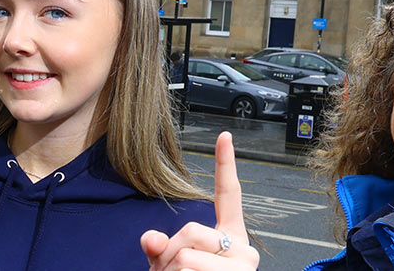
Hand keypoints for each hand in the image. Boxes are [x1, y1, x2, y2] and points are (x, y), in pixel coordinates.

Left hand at [142, 132, 259, 270]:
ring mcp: (241, 269)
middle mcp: (243, 251)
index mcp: (231, 239)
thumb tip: (151, 239)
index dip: (226, 165)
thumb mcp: (168, 267)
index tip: (224, 136)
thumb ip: (160, 248)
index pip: (229, 195)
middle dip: (171, 254)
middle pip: (191, 231)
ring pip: (186, 257)